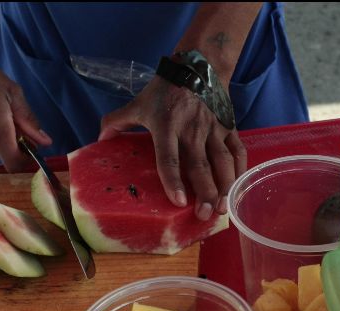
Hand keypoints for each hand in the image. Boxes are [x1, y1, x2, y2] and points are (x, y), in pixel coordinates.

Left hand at [98, 76, 246, 220]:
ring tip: (223, 209)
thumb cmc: (165, 89)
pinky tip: (238, 188)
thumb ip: (117, 122)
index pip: (169, 158)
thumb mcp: (138, 103)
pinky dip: (240, 171)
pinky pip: (238, 151)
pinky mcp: (230, 127)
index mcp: (167, 126)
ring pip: (223, 162)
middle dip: (204, 193)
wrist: (198, 66)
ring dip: (225, 187)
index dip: (173, 180)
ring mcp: (214, 129)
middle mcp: (192, 130)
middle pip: (200, 166)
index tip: (178, 202)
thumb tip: (99, 140)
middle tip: (204, 215)